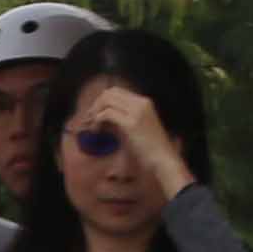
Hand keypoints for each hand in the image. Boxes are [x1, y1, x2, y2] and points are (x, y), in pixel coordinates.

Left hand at [69, 77, 190, 206]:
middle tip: (89, 120)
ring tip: (92, 127)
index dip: (102, 101)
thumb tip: (101, 119)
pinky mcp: (131, 123)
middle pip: (110, 93)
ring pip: (107, 101)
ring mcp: (136, 111)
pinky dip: (97, 121)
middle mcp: (141, 103)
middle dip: (96, 105)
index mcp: (144, 102)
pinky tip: (96, 132)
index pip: (117, 91)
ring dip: (95, 112)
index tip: (94, 115)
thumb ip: (120, 122)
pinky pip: (107, 114)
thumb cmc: (150, 150)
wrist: (163, 160)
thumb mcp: (134, 130)